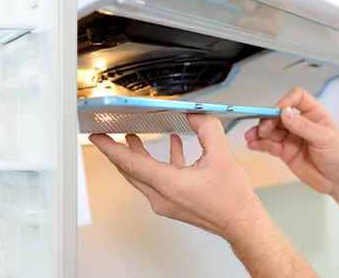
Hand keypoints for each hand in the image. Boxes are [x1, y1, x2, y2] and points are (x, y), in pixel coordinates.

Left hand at [88, 114, 256, 237]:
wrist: (241, 223)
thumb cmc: (232, 200)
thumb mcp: (221, 155)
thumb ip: (206, 129)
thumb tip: (196, 115)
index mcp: (168, 184)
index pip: (129, 163)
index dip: (110, 148)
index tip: (97, 138)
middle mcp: (161, 196)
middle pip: (130, 170)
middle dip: (117, 150)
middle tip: (107, 136)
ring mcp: (165, 202)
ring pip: (142, 176)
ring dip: (137, 155)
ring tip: (133, 138)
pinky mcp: (173, 203)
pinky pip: (158, 180)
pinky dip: (160, 163)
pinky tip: (172, 147)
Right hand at [245, 87, 338, 193]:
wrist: (337, 181)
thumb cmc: (338, 156)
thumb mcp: (324, 139)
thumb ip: (303, 126)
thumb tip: (284, 113)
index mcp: (314, 114)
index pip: (297, 98)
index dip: (285, 101)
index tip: (277, 111)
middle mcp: (300, 122)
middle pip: (279, 114)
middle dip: (268, 119)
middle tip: (262, 130)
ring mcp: (291, 137)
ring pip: (271, 129)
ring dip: (259, 132)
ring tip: (251, 138)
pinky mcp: (284, 151)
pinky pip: (269, 144)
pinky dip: (259, 144)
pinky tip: (253, 145)